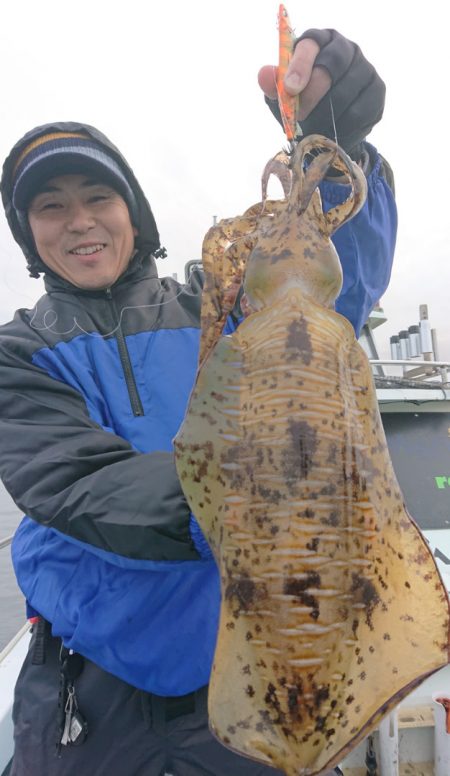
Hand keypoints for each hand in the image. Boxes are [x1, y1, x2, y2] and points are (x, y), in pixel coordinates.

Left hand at [258, 29, 384, 155]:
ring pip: (346, 90)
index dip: (300, 65)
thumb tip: (263, 74)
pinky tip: (332, 134)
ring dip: (326, 114)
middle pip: (332, 64)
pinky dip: (342, 127)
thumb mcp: (284, 97)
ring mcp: (365, 67)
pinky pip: (359, 110)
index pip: (311, 43)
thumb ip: (274, 86)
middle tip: (300, 116)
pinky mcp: (377, 89)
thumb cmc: (303, 103)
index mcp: (319, 42)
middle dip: (313, 93)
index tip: (291, 89)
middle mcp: (345, 48)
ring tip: (313, 130)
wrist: (329, 127)